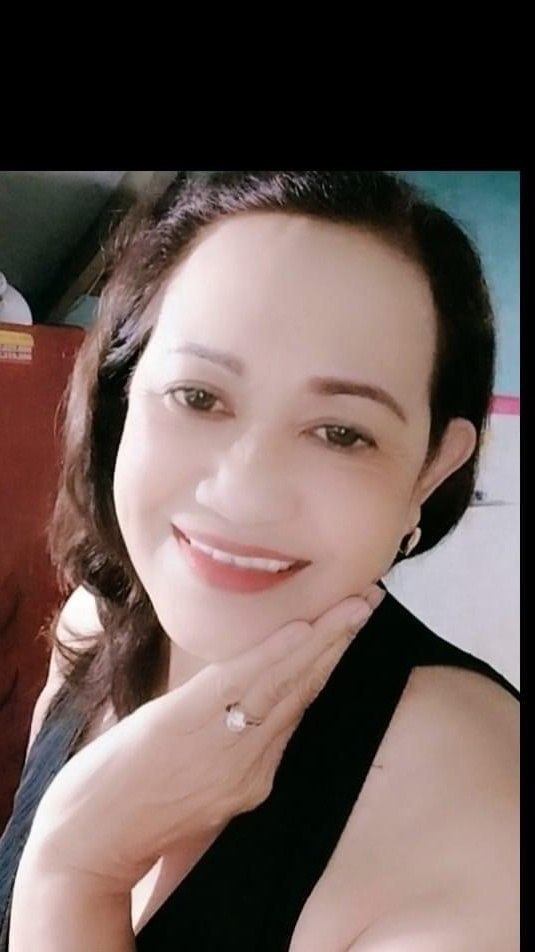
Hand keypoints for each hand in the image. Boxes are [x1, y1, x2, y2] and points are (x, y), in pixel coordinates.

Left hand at [25, 585, 384, 892]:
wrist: (90, 839)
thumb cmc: (138, 810)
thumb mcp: (203, 790)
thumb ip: (235, 754)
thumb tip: (253, 714)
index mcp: (256, 774)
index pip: (301, 708)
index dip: (329, 663)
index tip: (352, 628)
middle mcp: (252, 762)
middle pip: (304, 691)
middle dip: (340, 642)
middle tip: (371, 601)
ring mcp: (223, 745)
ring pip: (283, 683)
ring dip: (322, 639)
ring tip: (354, 605)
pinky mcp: (185, 724)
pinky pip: (238, 686)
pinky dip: (273, 656)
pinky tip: (301, 631)